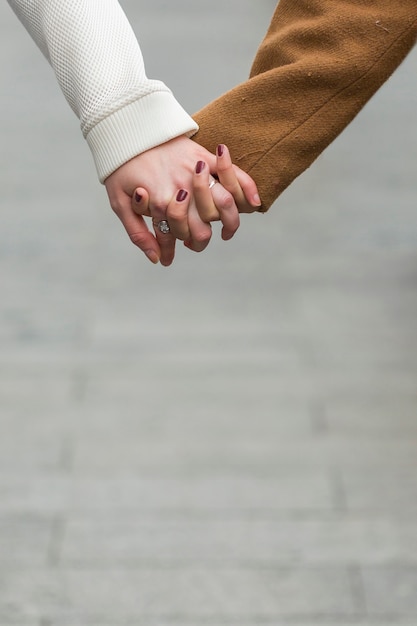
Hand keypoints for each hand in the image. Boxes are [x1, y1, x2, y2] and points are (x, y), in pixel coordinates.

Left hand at [104, 135, 259, 264]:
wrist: (126, 128)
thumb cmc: (120, 168)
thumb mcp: (119, 203)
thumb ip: (137, 234)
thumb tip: (156, 260)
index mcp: (160, 202)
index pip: (182, 236)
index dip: (181, 247)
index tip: (178, 250)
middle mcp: (181, 189)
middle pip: (205, 227)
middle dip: (202, 240)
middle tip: (199, 241)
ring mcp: (195, 172)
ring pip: (224, 204)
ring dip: (230, 221)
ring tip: (227, 230)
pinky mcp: (204, 155)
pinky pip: (232, 173)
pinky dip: (248, 187)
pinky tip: (254, 203)